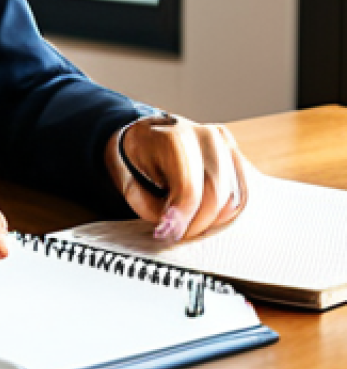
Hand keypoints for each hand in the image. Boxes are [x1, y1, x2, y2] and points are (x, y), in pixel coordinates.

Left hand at [105, 114, 251, 241]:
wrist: (145, 134)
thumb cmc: (135, 161)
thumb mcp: (129, 182)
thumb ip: (150, 207)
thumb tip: (175, 229)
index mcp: (172, 137)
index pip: (188, 187)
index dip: (182, 216)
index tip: (170, 233)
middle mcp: (204, 135)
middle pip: (217, 193)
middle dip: (199, 222)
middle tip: (179, 234)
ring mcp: (223, 142)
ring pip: (234, 196)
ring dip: (213, 219)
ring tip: (189, 222)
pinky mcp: (234, 151)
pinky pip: (241, 192)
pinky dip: (225, 210)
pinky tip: (204, 213)